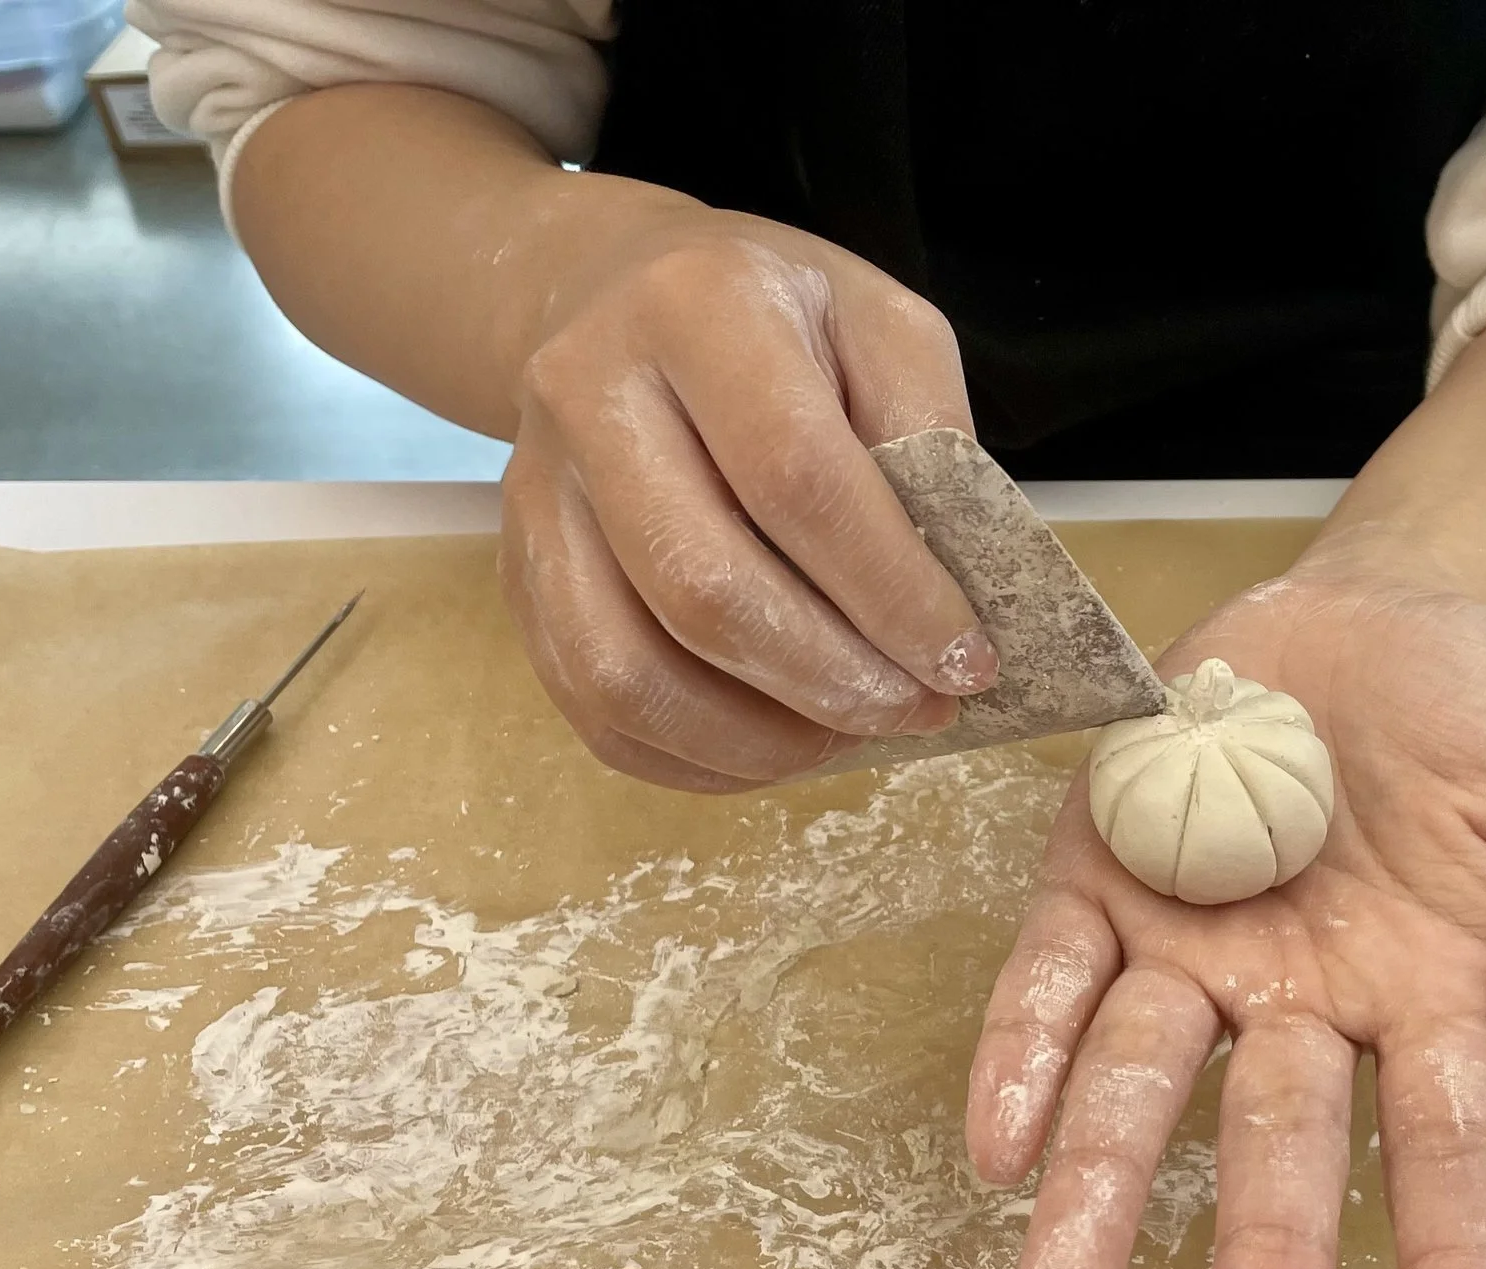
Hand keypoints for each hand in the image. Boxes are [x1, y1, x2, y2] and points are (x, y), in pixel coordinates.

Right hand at [499, 213, 994, 790]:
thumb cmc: (779, 322)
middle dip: (832, 680)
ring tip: (848, 735)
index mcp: (699, 309)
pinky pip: (594, 708)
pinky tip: (777, 747)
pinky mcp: (517, 573)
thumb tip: (960, 589)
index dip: (893, 592)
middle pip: (704, 586)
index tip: (968, 660)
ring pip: (629, 669)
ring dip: (759, 739)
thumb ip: (931, 435)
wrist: (614, 293)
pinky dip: (695, 758)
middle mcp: (590, 392)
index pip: (798, 479)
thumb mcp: (883, 326)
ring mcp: (536, 492)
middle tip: (918, 709)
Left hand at [966, 557, 1485, 1268]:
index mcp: (1429, 1008)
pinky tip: (995, 1141)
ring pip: (1142, 1085)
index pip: (1448, 1167)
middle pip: (1283, 1153)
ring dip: (1104, 1189)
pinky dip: (1021, 1052)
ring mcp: (1192, 953)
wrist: (1378, 613)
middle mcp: (1302, 1010)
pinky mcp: (1096, 884)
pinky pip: (1049, 978)